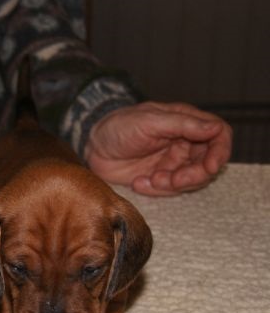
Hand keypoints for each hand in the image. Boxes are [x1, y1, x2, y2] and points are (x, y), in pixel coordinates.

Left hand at [85, 101, 232, 195]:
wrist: (92, 147)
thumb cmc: (118, 126)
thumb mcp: (149, 121)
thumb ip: (182, 124)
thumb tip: (215, 128)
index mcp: (186, 122)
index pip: (219, 135)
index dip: (220, 152)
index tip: (209, 167)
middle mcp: (185, 142)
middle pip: (208, 163)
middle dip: (192, 176)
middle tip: (172, 181)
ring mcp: (173, 162)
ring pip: (191, 181)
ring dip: (173, 185)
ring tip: (150, 180)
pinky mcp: (160, 178)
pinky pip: (169, 191)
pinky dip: (156, 190)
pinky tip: (138, 183)